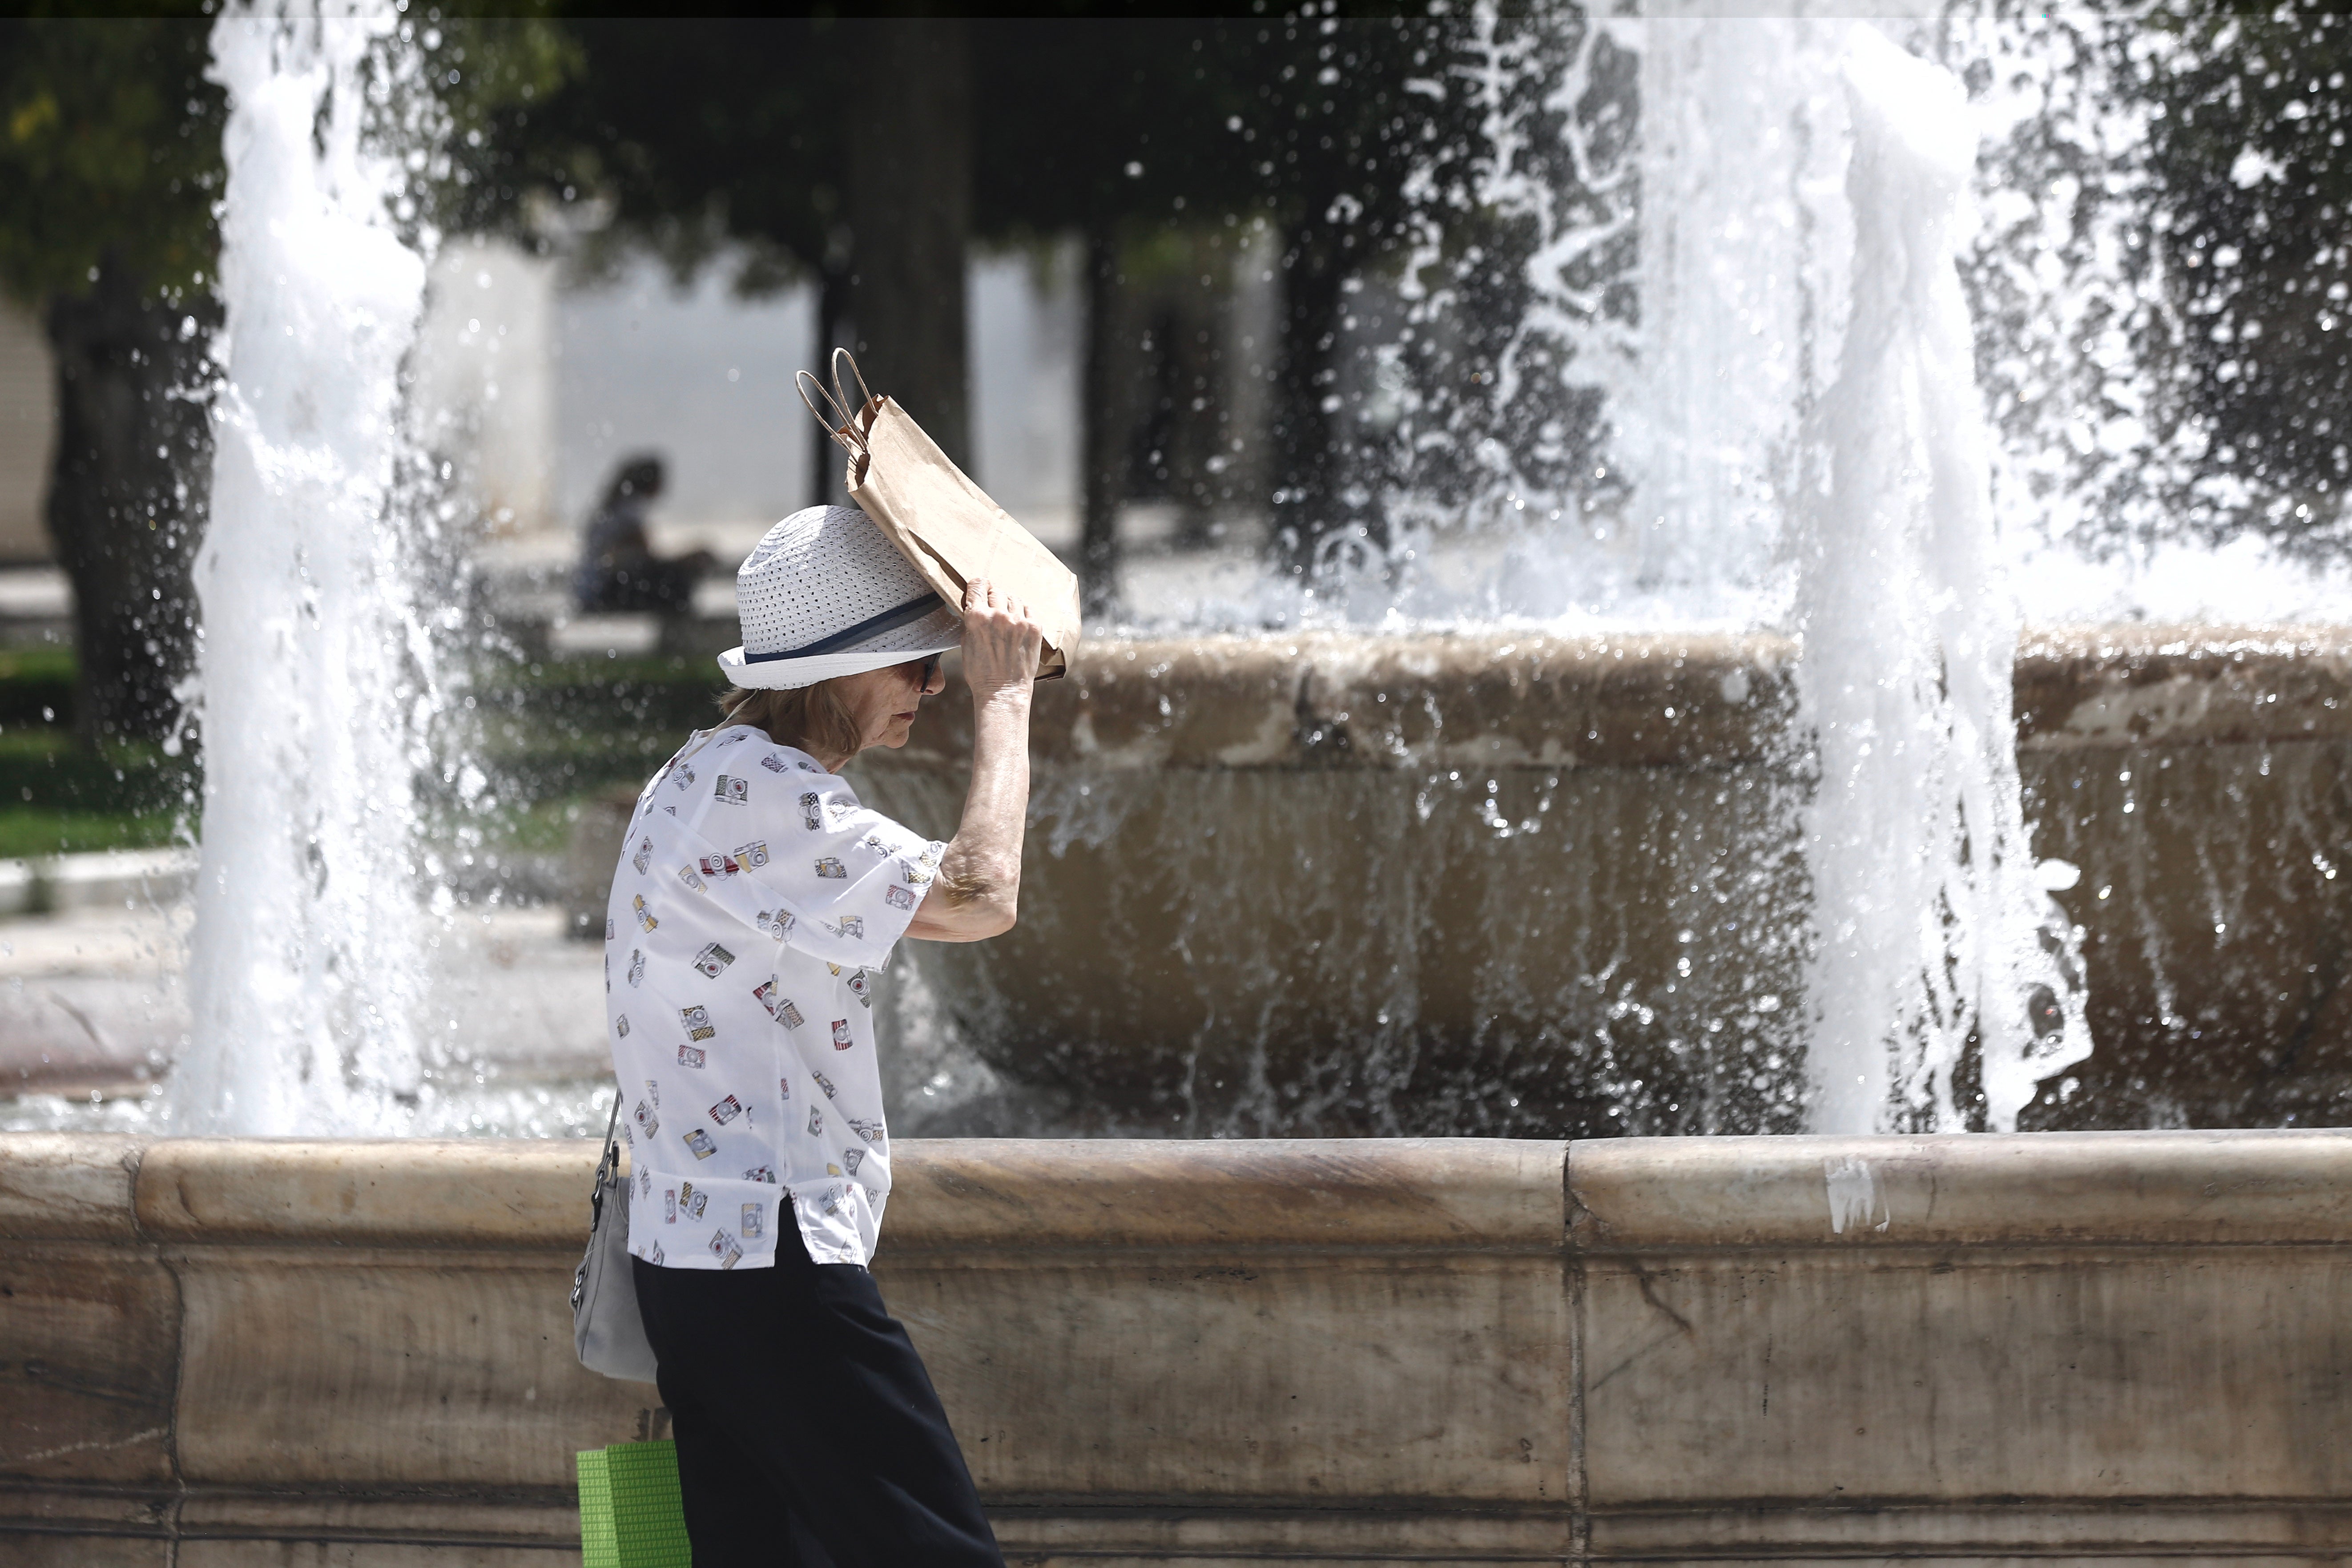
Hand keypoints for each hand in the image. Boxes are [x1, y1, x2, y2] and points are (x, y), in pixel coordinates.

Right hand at [959, 578, 1042, 702]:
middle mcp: (998, 615)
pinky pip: (1029, 609)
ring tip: (1007, 621)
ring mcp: (1018, 621)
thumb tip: (975, 605)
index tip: (980, 591)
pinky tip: (1018, 625)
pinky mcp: (1034, 628)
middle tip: (993, 611)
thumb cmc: (981, 672)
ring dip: (1009, 606)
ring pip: (1013, 598)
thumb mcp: (966, 643)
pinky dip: (1023, 614)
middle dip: (993, 599)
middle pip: (996, 590)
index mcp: (977, 617)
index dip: (978, 587)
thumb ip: (971, 620)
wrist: (1003, 691)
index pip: (978, 584)